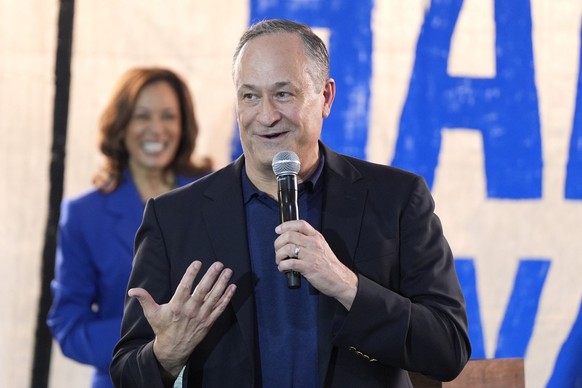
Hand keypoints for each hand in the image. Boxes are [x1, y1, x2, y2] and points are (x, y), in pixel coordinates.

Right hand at [128, 261, 236, 377]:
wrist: (173, 349)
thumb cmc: (162, 328)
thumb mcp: (152, 313)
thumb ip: (145, 299)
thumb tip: (132, 290)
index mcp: (176, 306)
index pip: (185, 287)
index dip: (191, 274)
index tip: (197, 263)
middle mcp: (190, 310)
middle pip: (202, 291)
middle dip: (211, 277)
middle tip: (218, 264)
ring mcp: (201, 316)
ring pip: (214, 298)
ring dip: (222, 284)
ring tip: (228, 271)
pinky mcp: (209, 322)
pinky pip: (220, 308)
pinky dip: (227, 298)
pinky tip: (233, 286)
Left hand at [274, 220, 357, 308]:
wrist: (340, 279)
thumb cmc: (328, 265)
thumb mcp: (321, 247)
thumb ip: (308, 241)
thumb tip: (289, 240)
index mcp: (316, 237)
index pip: (300, 224)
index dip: (286, 225)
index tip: (278, 230)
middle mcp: (314, 243)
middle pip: (290, 235)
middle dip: (278, 243)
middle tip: (277, 250)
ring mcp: (311, 255)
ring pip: (288, 248)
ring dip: (279, 255)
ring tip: (280, 261)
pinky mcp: (309, 267)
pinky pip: (290, 263)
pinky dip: (282, 265)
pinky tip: (283, 268)